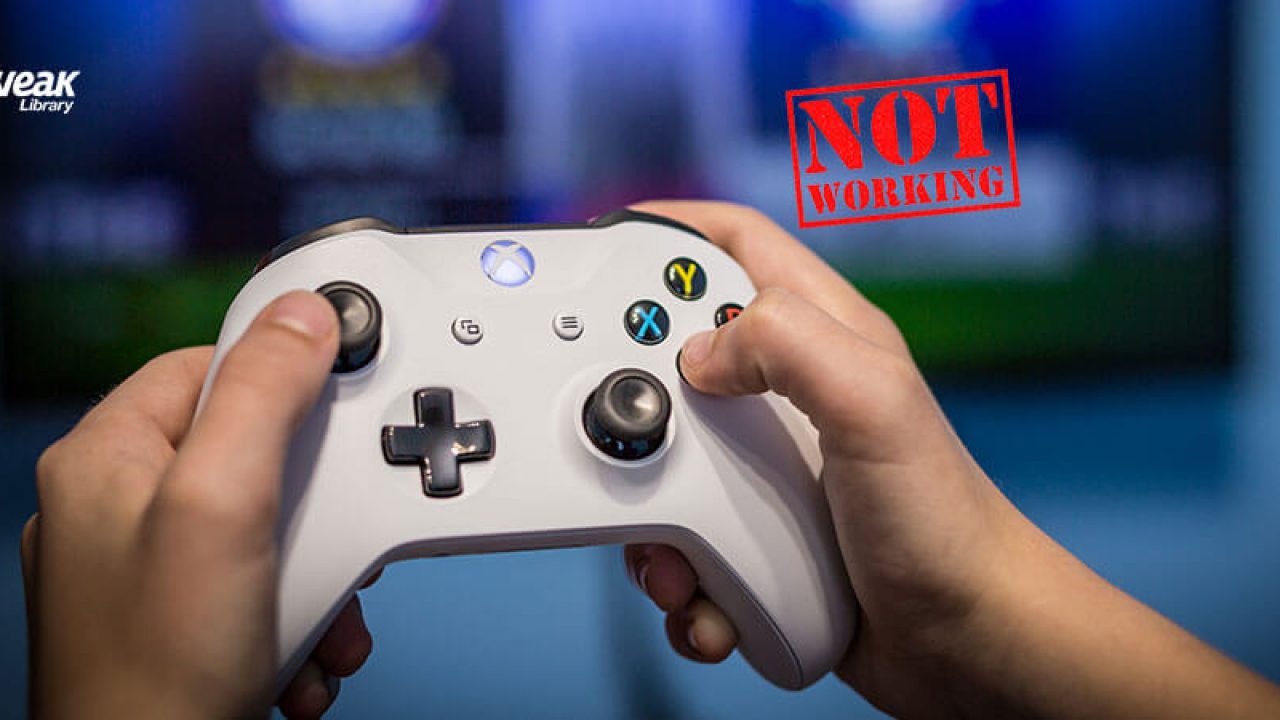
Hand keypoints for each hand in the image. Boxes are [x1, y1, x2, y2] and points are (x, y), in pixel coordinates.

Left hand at [23, 291, 374, 719]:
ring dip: (319, 571)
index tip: (346, 392)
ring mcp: (152, 568)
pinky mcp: (186, 618)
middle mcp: (122, 506)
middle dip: (317, 505)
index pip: (214, 365)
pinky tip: (301, 649)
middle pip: (257, 451)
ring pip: (273, 526)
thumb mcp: (222, 505)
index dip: (286, 376)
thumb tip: (303, 315)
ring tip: (319, 612)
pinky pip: (266, 582)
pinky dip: (301, 613)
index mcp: (108, 457)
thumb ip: (264, 397)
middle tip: (334, 532)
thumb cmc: (156, 671)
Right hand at [623, 200, 1279, 718]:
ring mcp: (766, 470)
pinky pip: (684, 543)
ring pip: (664, 462)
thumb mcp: (874, 403)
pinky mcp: (753, 537)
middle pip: (674, 355)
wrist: (965, 645)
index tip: (604, 243)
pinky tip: (712, 602)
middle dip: (636, 396)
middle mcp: (787, 396)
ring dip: (653, 516)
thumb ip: (786, 343)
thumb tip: (695, 355)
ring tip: (681, 557)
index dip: (669, 231)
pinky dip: (683, 579)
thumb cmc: (944, 523)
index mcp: (822, 337)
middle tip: (622, 427)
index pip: (735, 246)